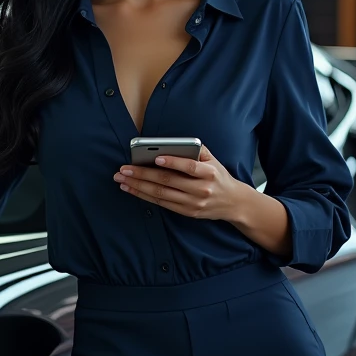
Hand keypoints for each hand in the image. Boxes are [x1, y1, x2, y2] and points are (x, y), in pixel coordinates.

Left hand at [114, 144, 242, 220]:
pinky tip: (132, 189)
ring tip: (122, 179)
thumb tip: (172, 144)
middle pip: (168, 181)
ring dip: (139, 186)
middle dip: (143, 174)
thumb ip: (196, 150)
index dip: (173, 162)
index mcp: (209, 173)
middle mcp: (201, 189)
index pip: (189, 167)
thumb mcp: (214, 160)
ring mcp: (193, 203)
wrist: (233, 202)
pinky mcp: (187, 212)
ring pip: (161, 194)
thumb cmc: (218, 176)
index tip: (156, 158)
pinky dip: (145, 196)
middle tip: (124, 169)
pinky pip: (162, 204)